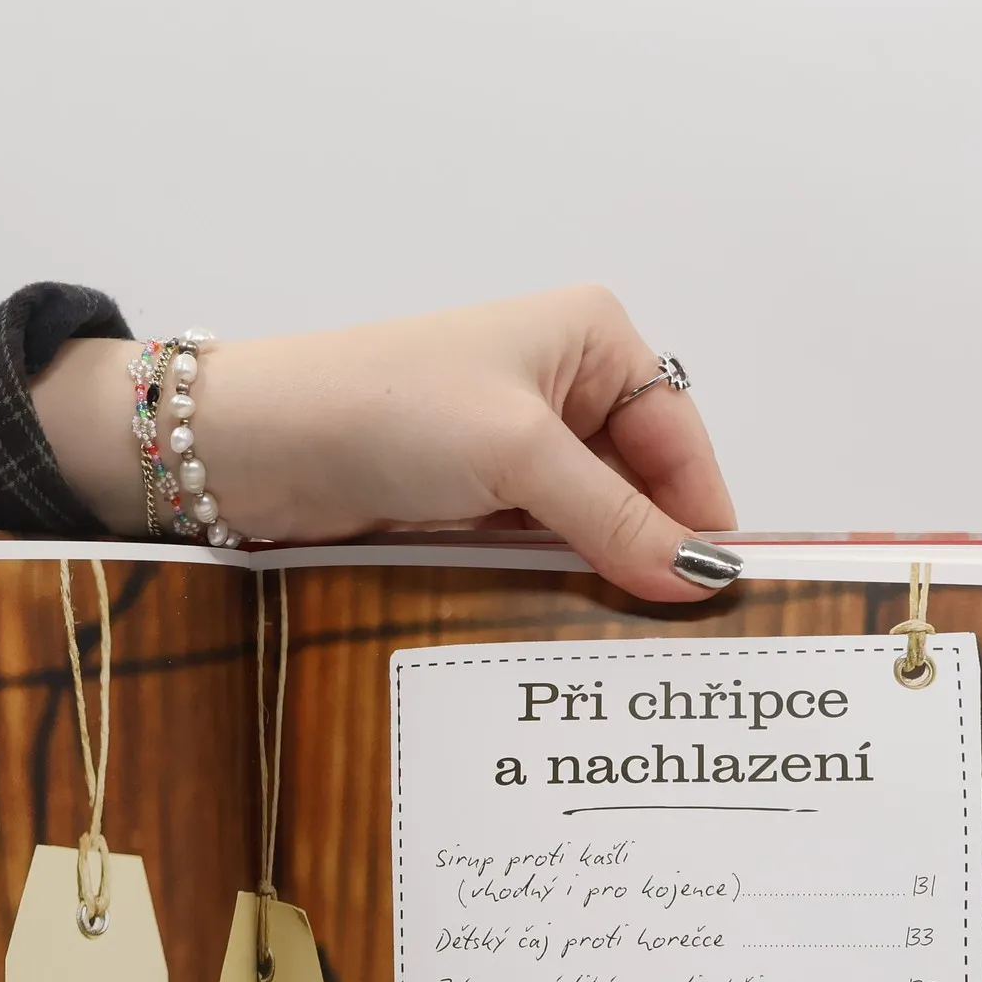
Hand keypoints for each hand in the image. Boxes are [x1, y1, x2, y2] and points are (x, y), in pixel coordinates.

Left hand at [31, 286, 738, 600]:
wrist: (257, 446)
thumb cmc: (388, 411)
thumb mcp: (520, 457)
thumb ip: (616, 518)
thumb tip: (701, 575)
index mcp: (590, 339)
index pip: (678, 438)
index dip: (701, 514)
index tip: (724, 593)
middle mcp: (558, 385)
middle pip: (638, 484)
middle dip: (653, 549)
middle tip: (684, 635)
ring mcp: (509, 446)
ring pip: (586, 521)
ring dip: (600, 572)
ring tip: (632, 642)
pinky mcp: (468, 496)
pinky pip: (536, 544)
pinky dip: (552, 579)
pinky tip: (570, 626)